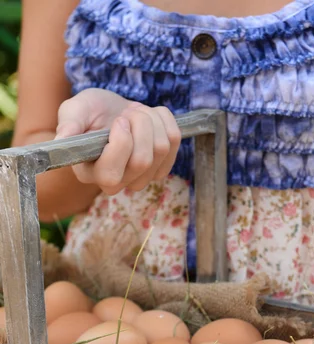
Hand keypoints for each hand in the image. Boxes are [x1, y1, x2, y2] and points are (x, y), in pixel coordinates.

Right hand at [55, 88, 180, 194]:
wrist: (113, 111)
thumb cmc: (91, 113)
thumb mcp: (74, 111)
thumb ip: (68, 125)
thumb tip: (60, 142)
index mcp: (91, 174)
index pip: (111, 175)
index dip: (121, 144)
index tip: (118, 121)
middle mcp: (117, 184)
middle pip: (142, 160)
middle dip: (139, 124)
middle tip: (127, 113)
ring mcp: (142, 178)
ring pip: (161, 148)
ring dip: (151, 120)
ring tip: (136, 114)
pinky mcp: (162, 167)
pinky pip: (175, 141)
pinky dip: (165, 120)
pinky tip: (151, 117)